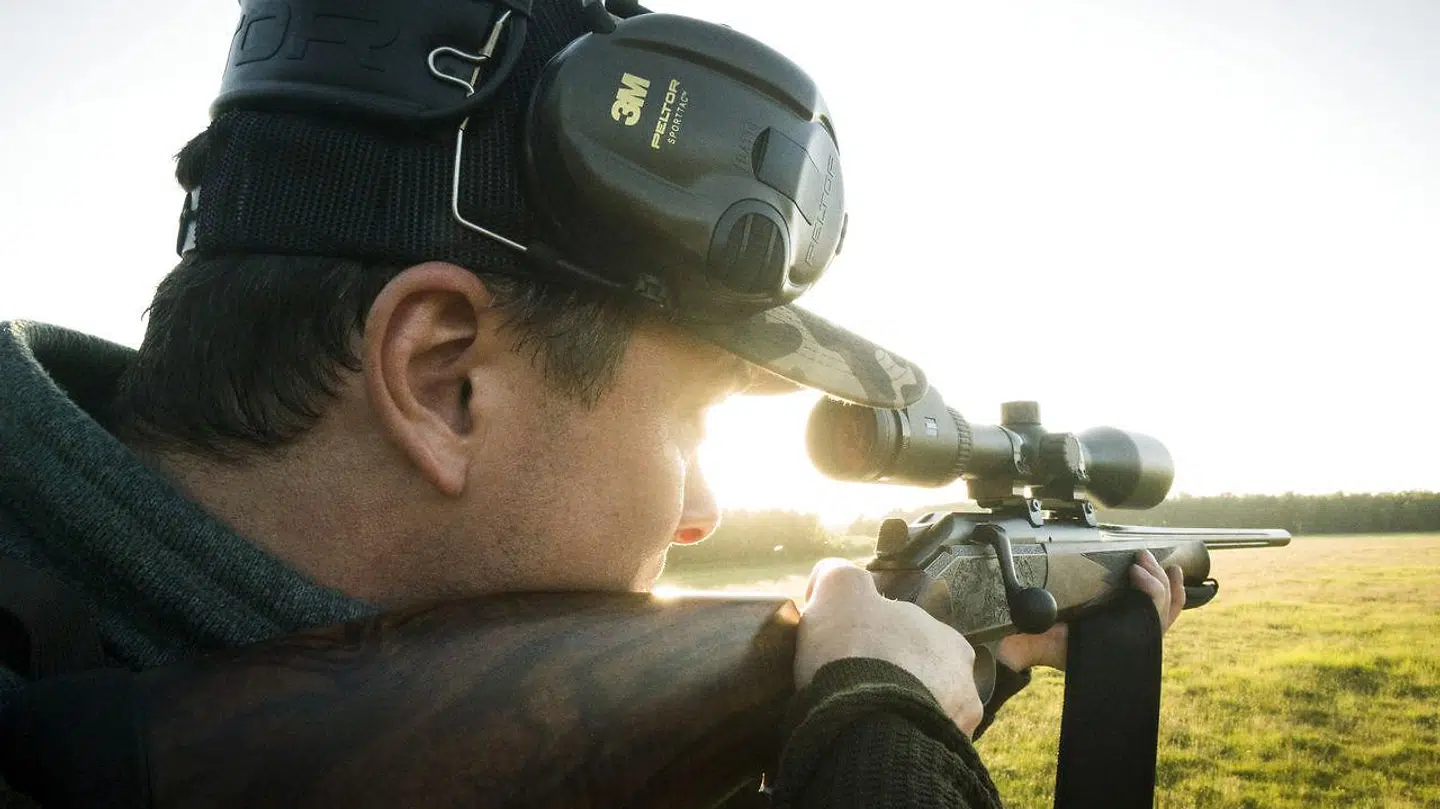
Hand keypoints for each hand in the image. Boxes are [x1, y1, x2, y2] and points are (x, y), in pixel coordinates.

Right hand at [795, 558, 985, 737]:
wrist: (864, 723)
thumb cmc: (854, 649)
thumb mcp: (838, 589)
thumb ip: (838, 574)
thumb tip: (831, 579)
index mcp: (947, 638)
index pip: (911, 636)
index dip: (876, 642)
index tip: (850, 655)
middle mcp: (964, 679)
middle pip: (922, 675)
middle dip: (895, 679)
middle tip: (857, 689)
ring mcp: (958, 723)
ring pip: (924, 712)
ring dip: (900, 713)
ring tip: (864, 723)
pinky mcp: (944, 757)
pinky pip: (919, 746)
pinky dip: (900, 743)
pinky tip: (874, 744)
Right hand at [995, 549, 1185, 671]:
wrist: (1056, 658)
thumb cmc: (1052, 649)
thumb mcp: (1041, 646)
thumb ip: (1026, 648)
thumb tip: (1006, 651)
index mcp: (1118, 639)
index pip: (1150, 615)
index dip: (1150, 591)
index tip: (1134, 571)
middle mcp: (1134, 637)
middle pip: (1162, 606)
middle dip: (1154, 578)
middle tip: (1140, 558)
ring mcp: (1140, 632)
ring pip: (1169, 608)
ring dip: (1164, 580)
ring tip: (1151, 558)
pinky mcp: (1139, 625)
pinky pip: (1170, 611)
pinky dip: (1176, 592)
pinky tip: (1176, 573)